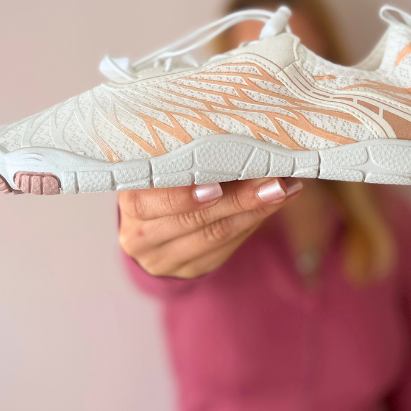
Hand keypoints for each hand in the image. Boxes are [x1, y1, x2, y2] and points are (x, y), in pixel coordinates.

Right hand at [119, 177, 302, 277]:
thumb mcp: (159, 173)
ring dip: (253, 211)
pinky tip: (273, 206)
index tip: (218, 182)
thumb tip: (237, 141)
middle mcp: (137, 234)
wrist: (152, 231)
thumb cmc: (159, 187)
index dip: (183, 195)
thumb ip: (187, 163)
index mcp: (128, 201)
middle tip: (272, 182)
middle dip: (236, 200)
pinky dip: (251, 224)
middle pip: (190, 221)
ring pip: (212, 236)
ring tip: (283, 190)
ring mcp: (161, 258)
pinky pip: (224, 249)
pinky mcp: (188, 270)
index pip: (150, 202)